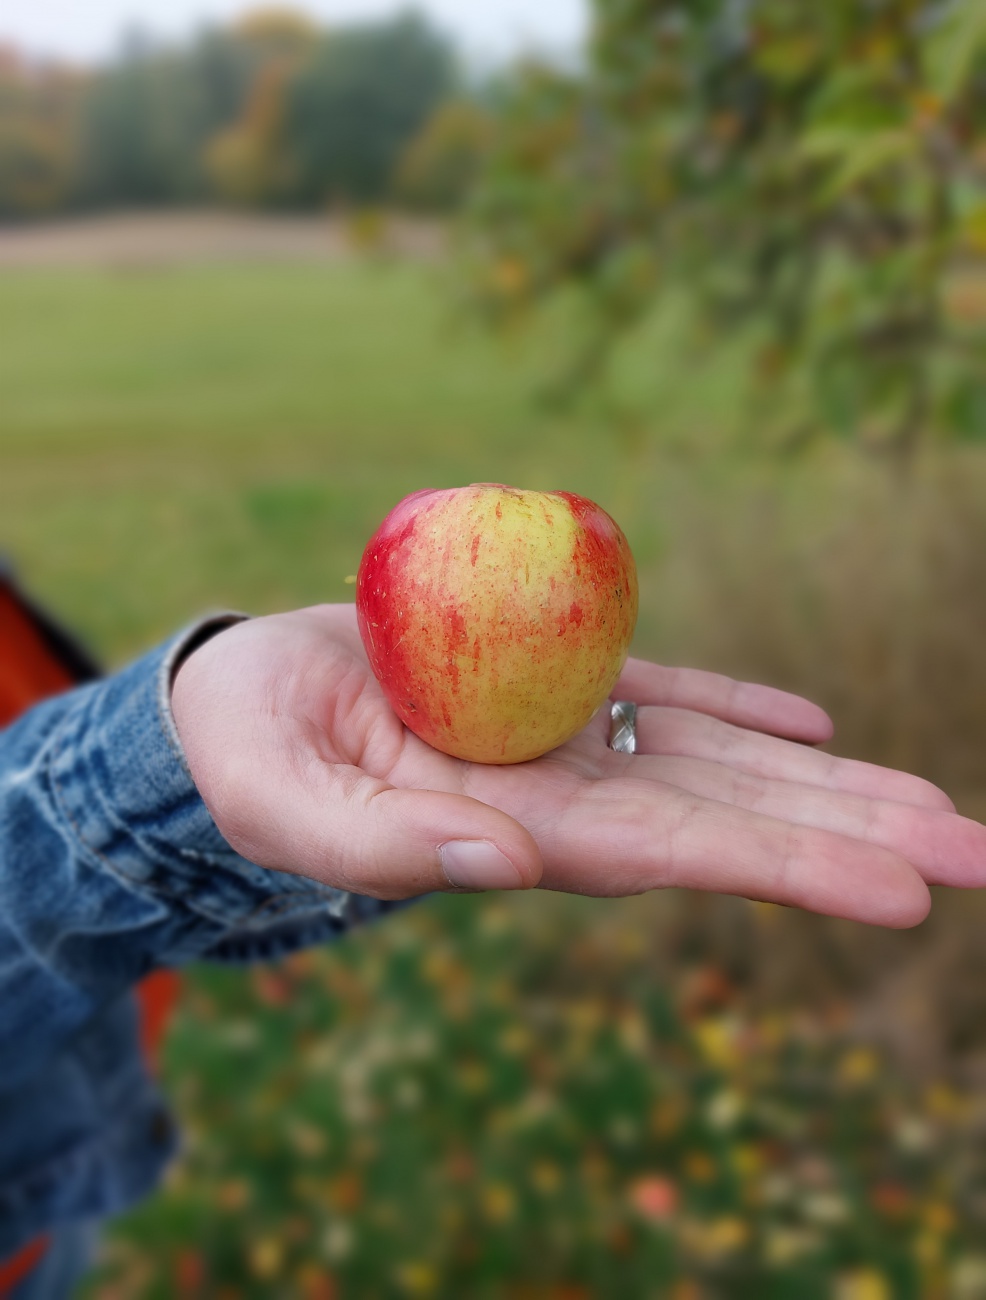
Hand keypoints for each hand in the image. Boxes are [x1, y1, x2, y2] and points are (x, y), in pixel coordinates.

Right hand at [171, 605, 985, 927]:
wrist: (244, 700)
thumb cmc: (245, 754)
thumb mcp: (281, 801)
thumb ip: (378, 845)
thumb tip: (502, 865)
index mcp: (510, 830)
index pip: (671, 857)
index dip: (784, 868)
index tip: (900, 891)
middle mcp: (562, 795)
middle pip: (727, 815)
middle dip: (849, 833)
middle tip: (975, 852)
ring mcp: (565, 738)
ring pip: (716, 758)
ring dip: (822, 777)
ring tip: (929, 801)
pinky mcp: (551, 683)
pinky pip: (663, 696)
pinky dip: (741, 707)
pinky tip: (814, 717)